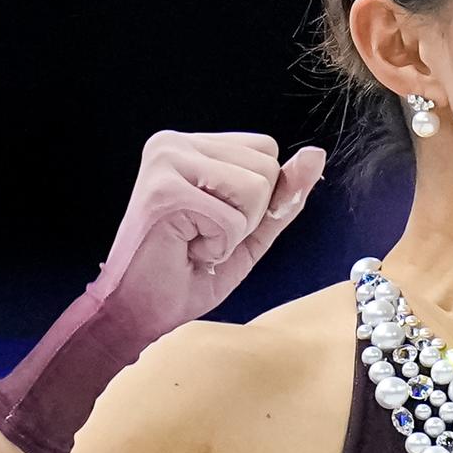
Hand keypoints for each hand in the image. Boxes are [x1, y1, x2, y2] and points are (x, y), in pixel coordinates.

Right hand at [85, 130, 326, 344]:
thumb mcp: (250, 230)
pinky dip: (218, 246)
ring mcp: (166, 162)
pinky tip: (186, 248)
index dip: (259, 199)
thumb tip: (315, 154)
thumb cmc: (186, 271)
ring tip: (195, 239)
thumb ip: (283, 193)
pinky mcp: (165, 191)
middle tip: (203, 235)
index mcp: (192, 145)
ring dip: (234, 232)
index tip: (215, 221)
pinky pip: (232, 219)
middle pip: (266, 167)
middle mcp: (173, 143)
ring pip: (255, 189)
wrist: (138, 310)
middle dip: (248, 216)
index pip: (266, 150)